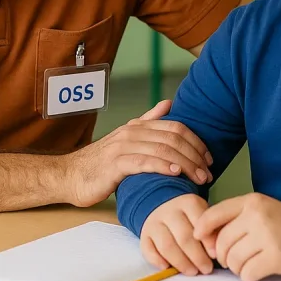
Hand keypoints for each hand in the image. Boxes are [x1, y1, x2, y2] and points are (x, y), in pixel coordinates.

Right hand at [63, 100, 212, 206]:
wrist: (71, 176)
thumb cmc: (102, 162)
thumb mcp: (127, 138)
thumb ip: (148, 121)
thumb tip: (168, 103)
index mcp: (138, 126)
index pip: (176, 128)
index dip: (196, 142)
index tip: (209, 159)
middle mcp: (132, 132)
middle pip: (173, 138)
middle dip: (195, 155)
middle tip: (208, 172)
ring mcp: (122, 147)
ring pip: (162, 149)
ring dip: (185, 164)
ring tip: (198, 177)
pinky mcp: (115, 164)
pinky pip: (143, 162)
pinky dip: (162, 166)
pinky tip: (175, 172)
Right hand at [140, 194, 213, 275]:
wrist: (163, 207)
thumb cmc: (191, 217)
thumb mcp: (204, 215)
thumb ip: (212, 229)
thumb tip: (217, 250)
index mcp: (188, 203)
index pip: (199, 221)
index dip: (207, 240)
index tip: (214, 255)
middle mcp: (169, 210)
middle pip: (183, 236)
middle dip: (197, 256)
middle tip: (206, 269)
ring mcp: (154, 222)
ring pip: (166, 246)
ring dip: (181, 262)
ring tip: (192, 272)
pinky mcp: (144, 235)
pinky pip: (148, 250)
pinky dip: (157, 261)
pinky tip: (168, 268)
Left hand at [193, 193, 280, 280]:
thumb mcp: (259, 209)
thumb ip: (235, 217)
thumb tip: (204, 237)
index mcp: (251, 201)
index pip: (215, 213)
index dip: (202, 228)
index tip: (198, 237)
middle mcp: (257, 216)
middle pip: (222, 242)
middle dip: (222, 256)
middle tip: (230, 259)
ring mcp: (268, 236)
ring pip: (233, 260)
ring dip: (235, 268)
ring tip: (246, 264)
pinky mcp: (276, 257)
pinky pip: (248, 273)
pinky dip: (248, 276)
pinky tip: (256, 270)